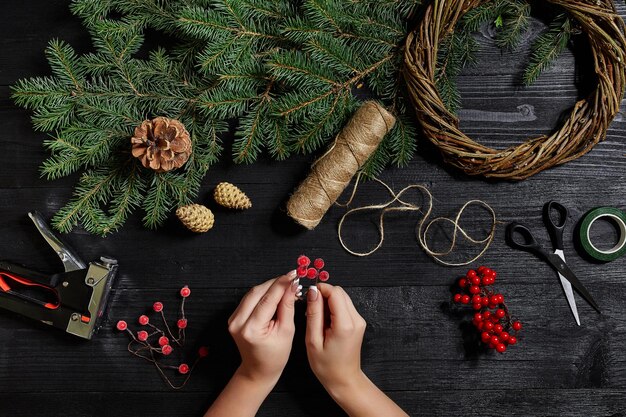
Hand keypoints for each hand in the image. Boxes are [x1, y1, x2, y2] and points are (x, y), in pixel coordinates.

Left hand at [228, 270, 299, 385]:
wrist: (258, 369)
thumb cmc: (275, 355)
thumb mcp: (287, 331)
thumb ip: (287, 306)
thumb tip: (292, 286)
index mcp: (252, 329)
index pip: (268, 299)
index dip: (282, 284)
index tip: (294, 275)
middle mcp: (238, 323)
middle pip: (258, 292)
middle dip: (276, 283)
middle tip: (291, 278)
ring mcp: (233, 320)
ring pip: (252, 293)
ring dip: (269, 286)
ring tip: (286, 285)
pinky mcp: (233, 317)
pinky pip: (249, 299)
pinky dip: (262, 293)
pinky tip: (274, 293)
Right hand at [305, 283, 408, 416]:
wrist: (343, 379)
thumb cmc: (327, 366)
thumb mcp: (313, 340)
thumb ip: (313, 314)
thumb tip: (313, 292)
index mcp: (345, 325)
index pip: (335, 293)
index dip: (320, 289)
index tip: (309, 296)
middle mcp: (356, 320)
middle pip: (340, 292)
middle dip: (324, 295)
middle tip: (311, 309)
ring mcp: (359, 321)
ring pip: (343, 297)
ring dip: (328, 302)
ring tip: (318, 318)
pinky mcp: (358, 322)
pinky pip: (345, 306)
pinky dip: (334, 308)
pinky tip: (326, 322)